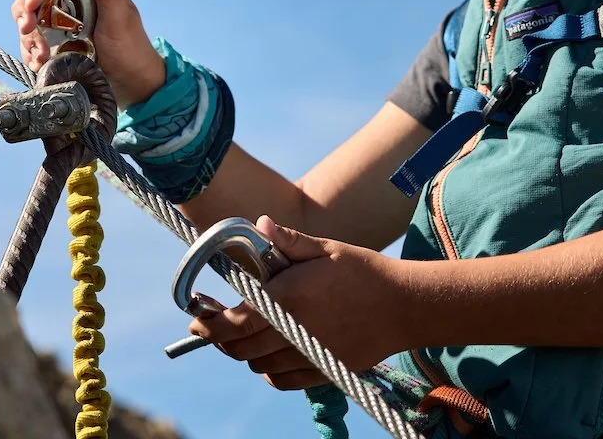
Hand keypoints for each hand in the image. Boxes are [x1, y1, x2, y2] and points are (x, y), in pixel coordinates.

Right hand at [12, 0, 165, 108]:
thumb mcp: (120, 19)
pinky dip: (30, 52)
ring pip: (30, 20)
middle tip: (28, 29)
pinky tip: (38, 62)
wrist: (130, 81)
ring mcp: (60, 23)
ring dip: (29, 37)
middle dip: (26, 12)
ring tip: (40, 55)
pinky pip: (32, 43)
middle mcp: (70, 2)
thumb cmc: (130, 47)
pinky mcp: (55, 43)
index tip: (33, 2)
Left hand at [188, 216, 412, 390]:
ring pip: (257, 365)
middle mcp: (294, 330)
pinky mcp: (322, 370)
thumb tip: (259, 224)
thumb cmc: (364, 270)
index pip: (235, 321)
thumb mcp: (326, 248)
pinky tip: (269, 352)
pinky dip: (268, 370)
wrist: (405, 306)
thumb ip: (288, 240)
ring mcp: (308, 354)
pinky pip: (281, 379)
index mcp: (290, 297)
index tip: (197, 316)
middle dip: (219, 337)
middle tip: (211, 323)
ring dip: (243, 352)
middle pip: (240, 347)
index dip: (209, 323)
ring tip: (241, 334)